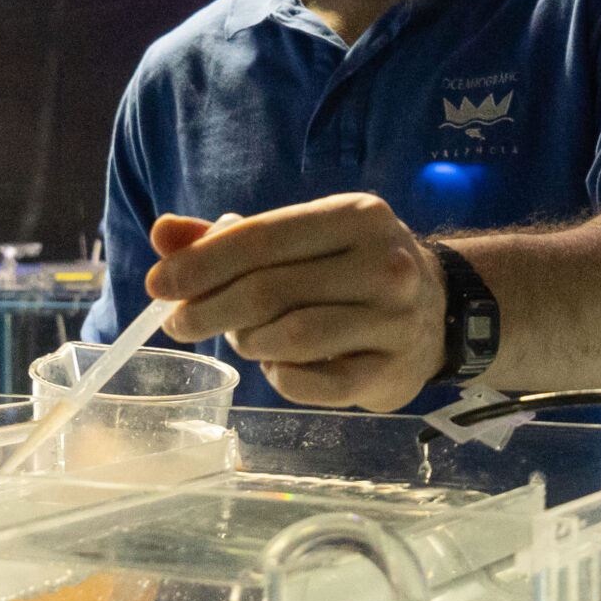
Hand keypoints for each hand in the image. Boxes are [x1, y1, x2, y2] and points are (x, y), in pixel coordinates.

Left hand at [148, 194, 445, 411]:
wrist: (441, 309)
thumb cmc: (351, 268)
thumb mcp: (302, 238)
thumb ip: (231, 237)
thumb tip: (164, 233)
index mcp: (354, 215)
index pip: (261, 237)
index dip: (202, 264)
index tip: (159, 286)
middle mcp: (383, 262)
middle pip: (270, 290)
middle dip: (211, 310)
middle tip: (179, 323)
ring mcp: (394, 320)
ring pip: (291, 338)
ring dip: (249, 343)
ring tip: (242, 339)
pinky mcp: (393, 372)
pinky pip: (315, 385)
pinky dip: (282, 378)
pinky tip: (279, 365)